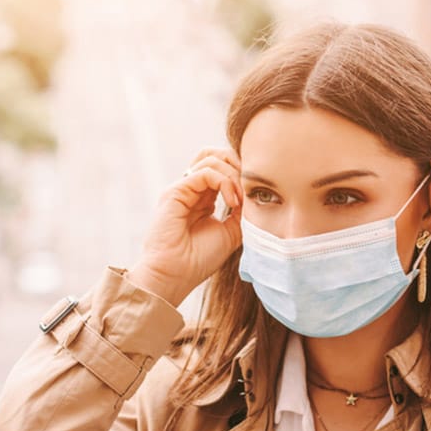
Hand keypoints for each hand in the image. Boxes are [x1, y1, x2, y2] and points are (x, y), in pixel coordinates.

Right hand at [128, 147, 242, 305]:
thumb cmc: (198, 260)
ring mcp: (182, 189)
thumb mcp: (230, 232)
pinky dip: (224, 182)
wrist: (175, 276)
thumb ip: (240, 211)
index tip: (255, 193)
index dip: (241, 173)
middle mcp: (190, 190)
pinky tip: (232, 201)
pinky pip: (205, 172)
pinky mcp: (175, 191)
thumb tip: (254, 193)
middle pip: (214, 155)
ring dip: (233, 175)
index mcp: (202, 199)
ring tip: (239, 199)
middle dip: (237, 164)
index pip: (222, 168)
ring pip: (211, 159)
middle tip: (250, 186)